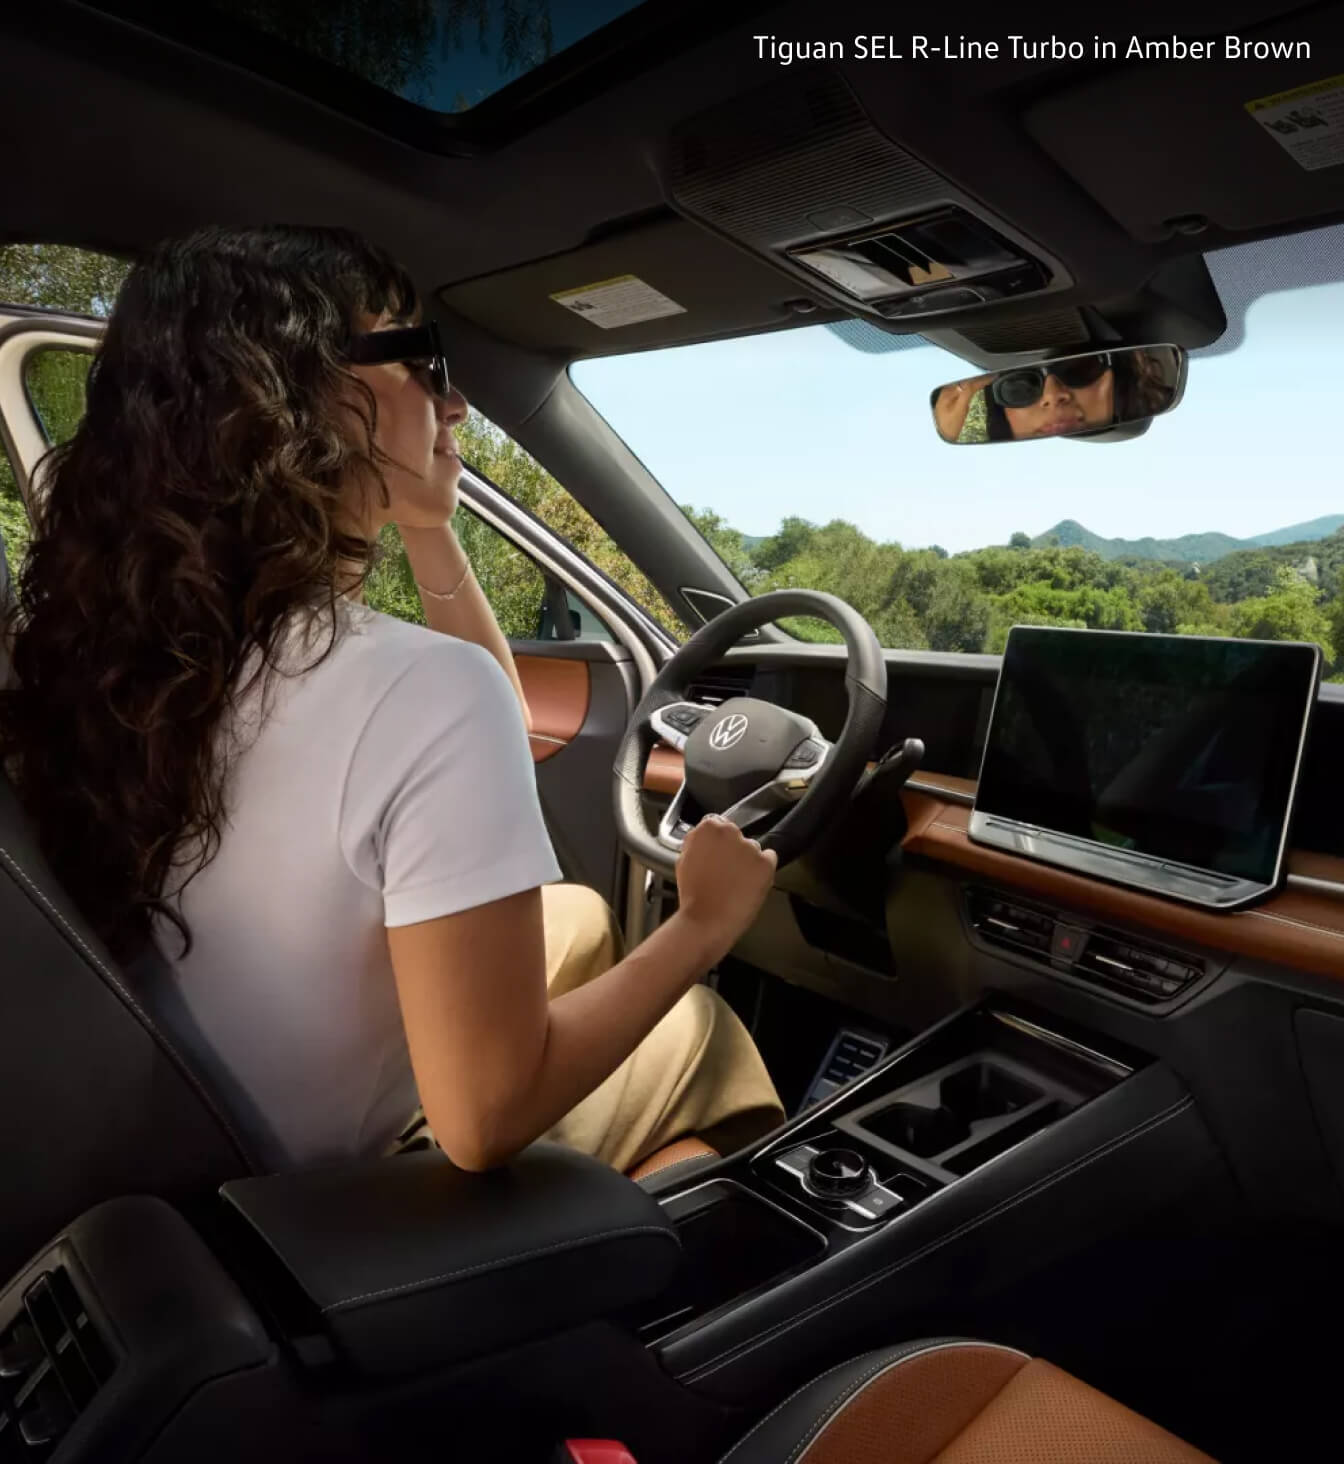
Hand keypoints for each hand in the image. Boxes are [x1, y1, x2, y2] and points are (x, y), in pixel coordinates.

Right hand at [675, 815, 777, 952]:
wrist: (706, 920)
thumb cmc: (693, 894)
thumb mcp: (684, 859)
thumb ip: (697, 842)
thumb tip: (705, 839)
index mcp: (709, 827)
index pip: (718, 825)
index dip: (717, 843)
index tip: (716, 855)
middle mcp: (731, 832)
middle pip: (736, 836)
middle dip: (733, 850)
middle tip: (726, 871)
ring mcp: (750, 847)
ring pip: (753, 850)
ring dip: (747, 861)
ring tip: (736, 883)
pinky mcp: (766, 862)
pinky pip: (770, 860)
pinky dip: (763, 870)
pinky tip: (751, 883)